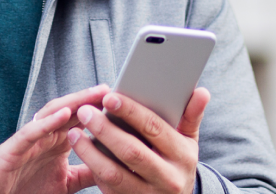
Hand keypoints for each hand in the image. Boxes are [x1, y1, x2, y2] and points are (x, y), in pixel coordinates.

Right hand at [0, 85, 108, 193]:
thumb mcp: (67, 182)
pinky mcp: (16, 146)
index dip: (100, 110)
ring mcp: (32, 138)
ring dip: (73, 102)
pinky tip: (64, 113)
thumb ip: (87, 173)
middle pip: (71, 110)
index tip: (123, 103)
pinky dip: (48, 121)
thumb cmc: (27, 186)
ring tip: (93, 95)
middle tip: (112, 90)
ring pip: (53, 114)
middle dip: (90, 99)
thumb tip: (115, 169)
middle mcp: (47, 135)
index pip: (82, 120)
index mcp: (59, 141)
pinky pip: (33, 130)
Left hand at [68, 88, 210, 193]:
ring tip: (74, 132)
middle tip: (84, 111)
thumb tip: (201, 91)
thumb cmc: (177, 162)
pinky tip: (81, 151)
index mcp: (182, 156)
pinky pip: (107, 187)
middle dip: (105, 130)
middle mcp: (168, 178)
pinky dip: (92, 168)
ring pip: (114, 174)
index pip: (154, 129)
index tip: (109, 96)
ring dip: (90, 152)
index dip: (130, 112)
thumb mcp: (187, 142)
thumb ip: (190, 116)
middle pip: (131, 152)